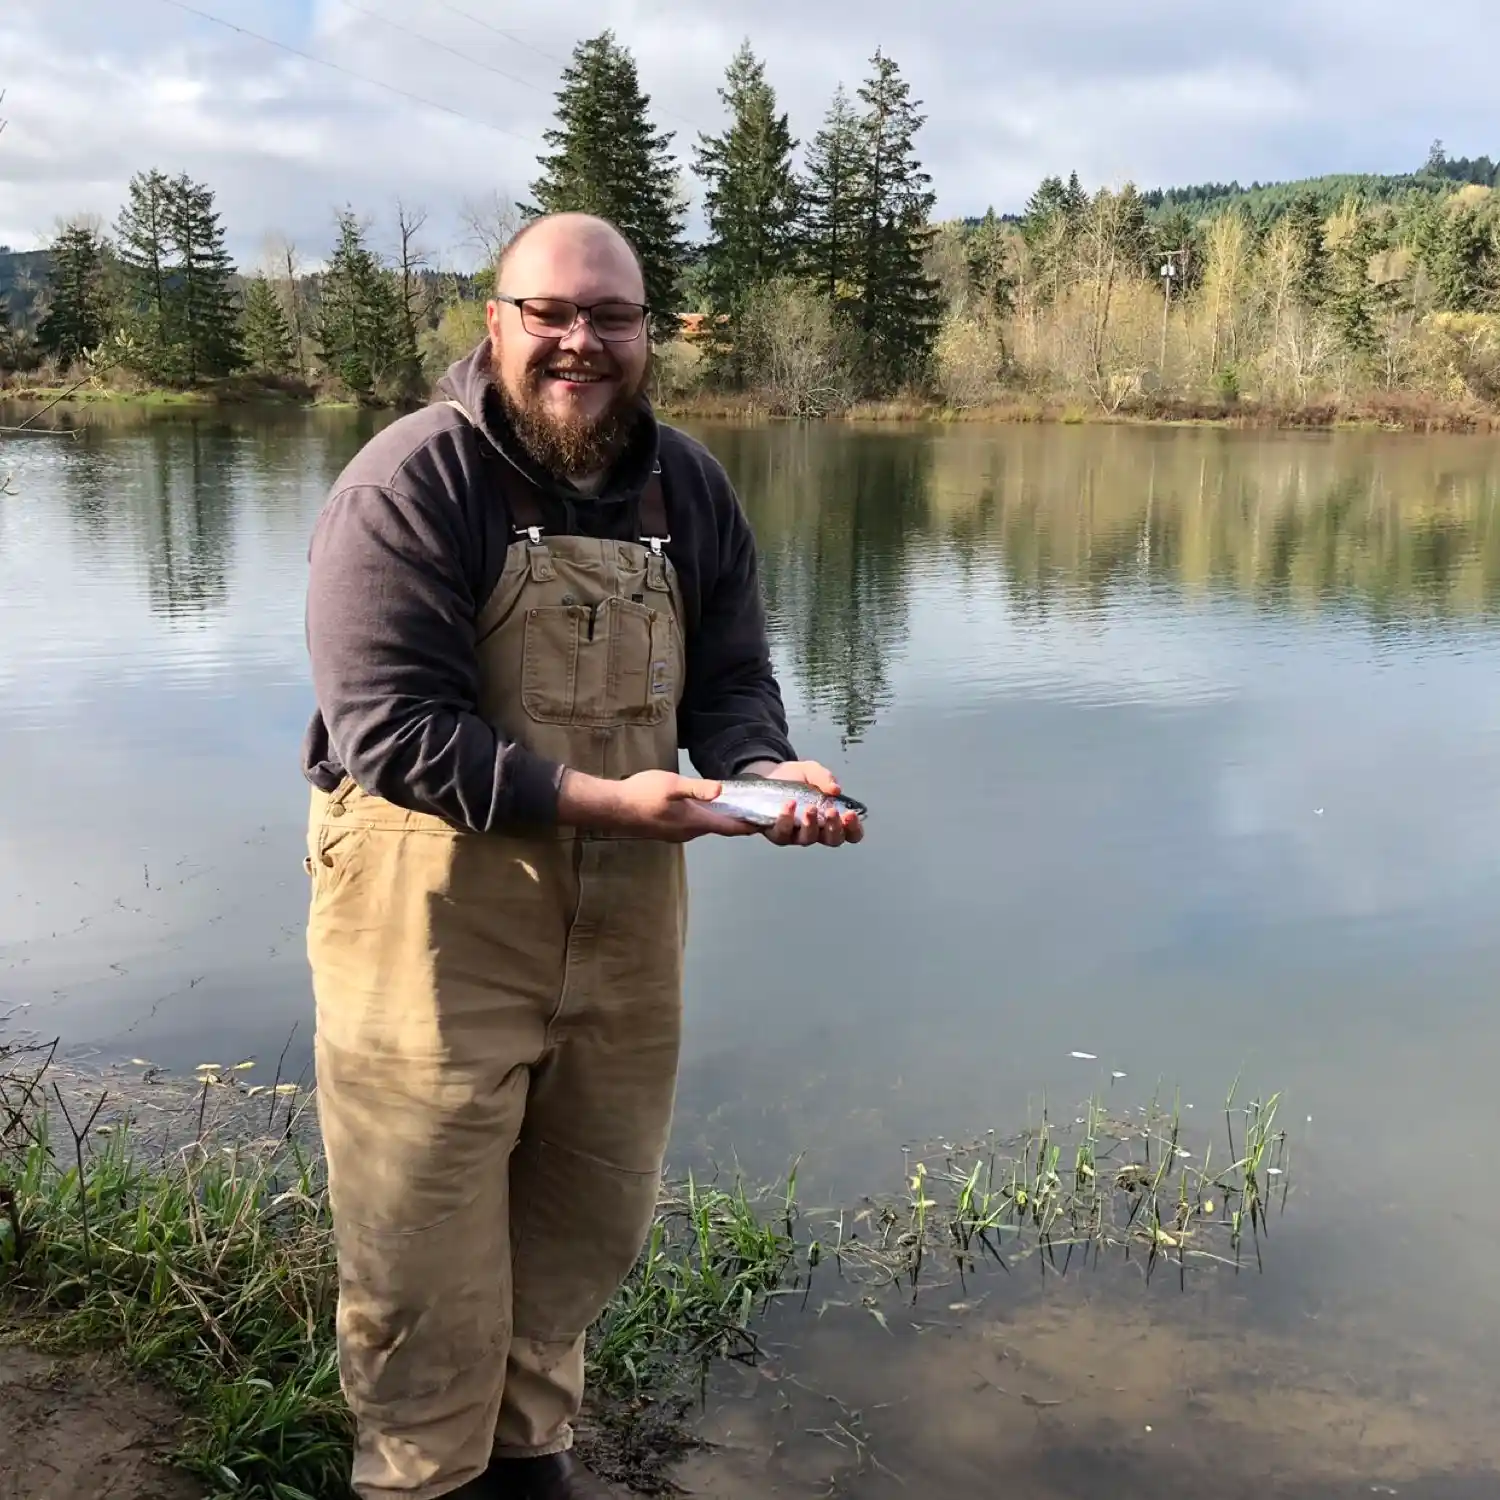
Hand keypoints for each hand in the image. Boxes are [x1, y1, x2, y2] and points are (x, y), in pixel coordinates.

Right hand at [558, 768, 759, 842]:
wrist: (612, 808)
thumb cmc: (641, 793)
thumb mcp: (671, 785)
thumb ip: (697, 788)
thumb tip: (721, 790)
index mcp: (695, 821)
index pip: (730, 827)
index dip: (749, 825)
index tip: (768, 822)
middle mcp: (689, 832)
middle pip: (721, 828)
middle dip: (739, 821)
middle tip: (756, 810)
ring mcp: (677, 835)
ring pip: (707, 827)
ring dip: (721, 820)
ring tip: (736, 808)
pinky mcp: (667, 832)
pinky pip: (694, 826)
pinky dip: (706, 819)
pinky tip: (705, 808)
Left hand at [744, 760, 864, 848]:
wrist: (767, 775)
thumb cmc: (795, 777)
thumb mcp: (812, 771)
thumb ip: (825, 778)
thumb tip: (835, 790)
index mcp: (832, 818)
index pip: (851, 832)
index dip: (854, 828)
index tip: (850, 814)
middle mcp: (817, 830)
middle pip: (832, 840)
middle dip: (834, 828)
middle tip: (830, 811)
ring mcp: (797, 834)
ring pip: (807, 839)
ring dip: (810, 825)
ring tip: (808, 807)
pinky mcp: (778, 833)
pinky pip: (782, 833)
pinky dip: (786, 819)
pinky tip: (788, 804)